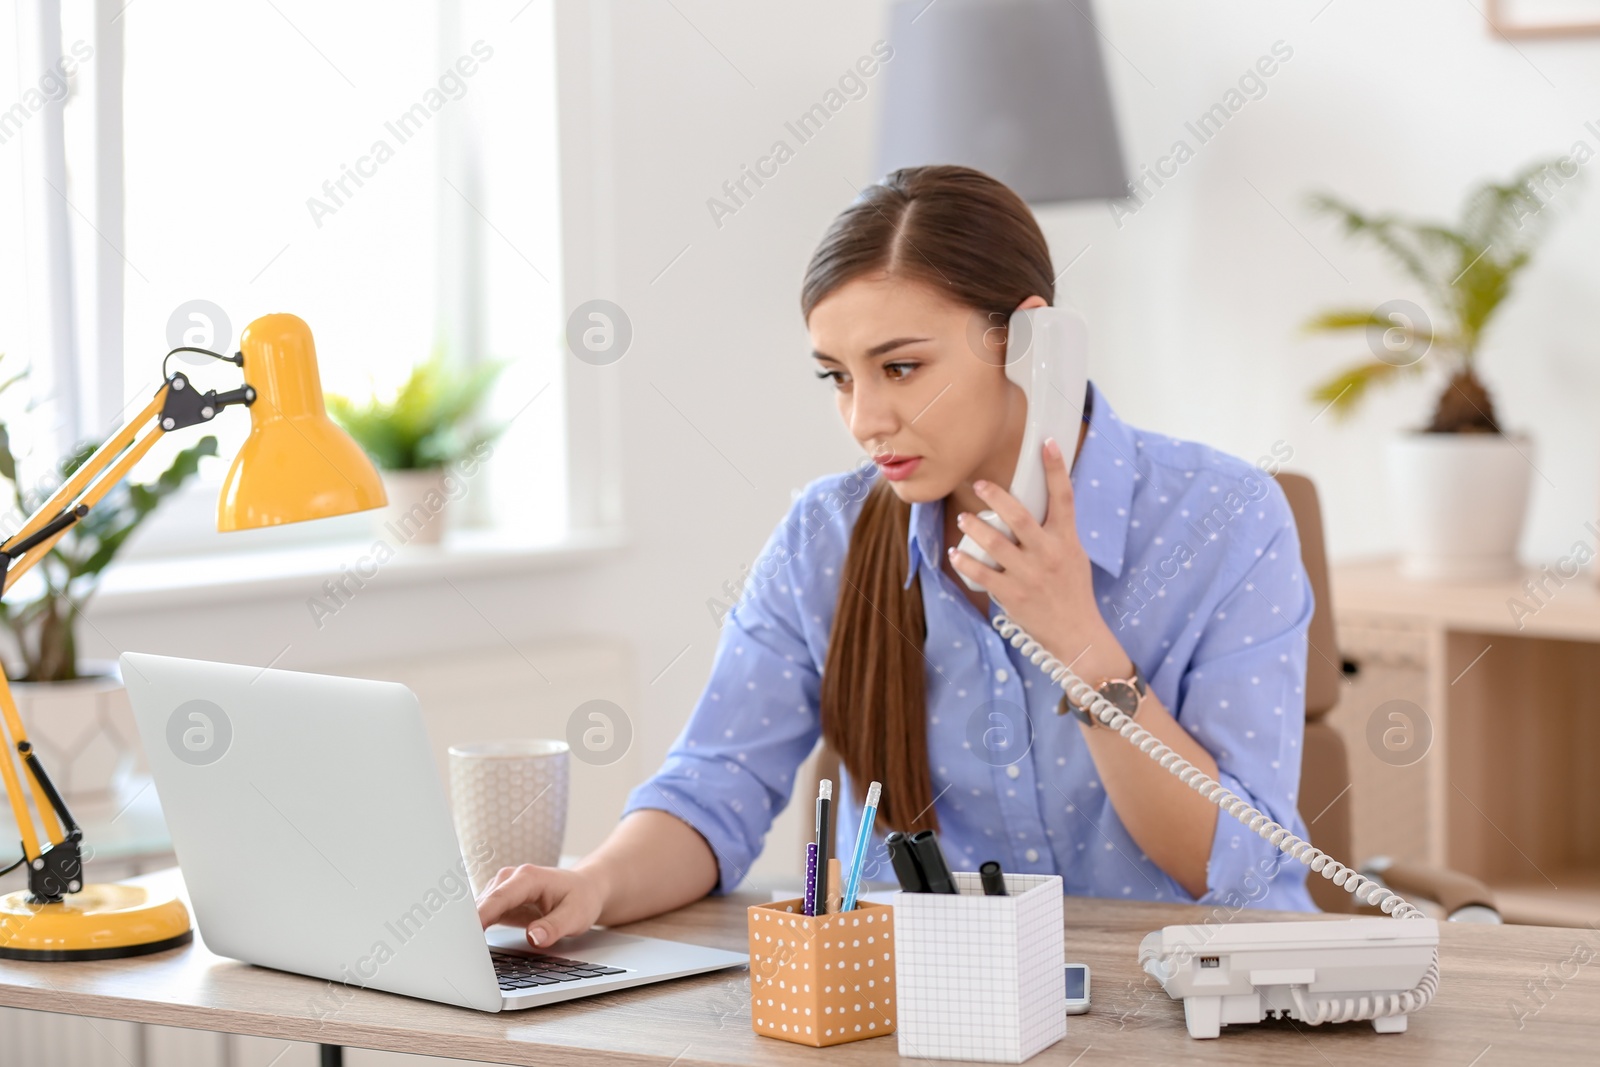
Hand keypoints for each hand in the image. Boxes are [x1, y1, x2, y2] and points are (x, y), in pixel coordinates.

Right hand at [475, 864, 606, 947]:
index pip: (498, 898)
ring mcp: (502, 888)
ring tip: (466, 954)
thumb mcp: (576, 916)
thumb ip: (554, 927)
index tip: (466, 934)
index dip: (480, 916)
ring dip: (470, 930)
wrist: (584, 889)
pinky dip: (476, 930)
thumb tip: (534, 938)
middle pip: (482, 904)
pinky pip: (482, 915)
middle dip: (469, 926)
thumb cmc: (581, 899)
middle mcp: (510, 878)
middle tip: (462, 954)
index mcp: (528, 877)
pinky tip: (473, 947)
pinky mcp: (499, 901)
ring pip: (478, 910)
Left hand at [947, 438, 1124, 677]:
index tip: (1047, 444)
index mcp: (1067, 539)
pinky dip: (965, 562)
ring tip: (963, 519)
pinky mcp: (1013, 594)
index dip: (1056, 468)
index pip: (1064, 497)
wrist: (1076, 633)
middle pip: (1020, 516)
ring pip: (995, 543)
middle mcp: (1049, 553)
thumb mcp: (1074, 555)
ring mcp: (1030, 575)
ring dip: (974, 527)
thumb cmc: (1073, 591)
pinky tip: (956, 554)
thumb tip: (1038, 503)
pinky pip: (982, 574)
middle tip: (980, 484)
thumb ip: (1057, 531)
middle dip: (997, 496)